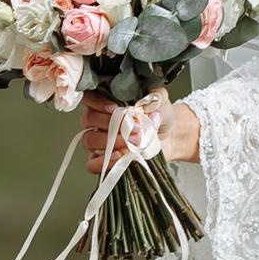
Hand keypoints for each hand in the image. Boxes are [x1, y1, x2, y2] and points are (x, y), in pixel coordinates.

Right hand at [79, 89, 200, 168]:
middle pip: (88, 119)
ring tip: (132, 142)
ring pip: (89, 139)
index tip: (114, 108)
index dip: (96, 102)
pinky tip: (120, 156)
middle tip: (134, 128)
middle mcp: (97, 120)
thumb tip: (147, 102)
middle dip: (112, 124)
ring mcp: (97, 141)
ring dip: (112, 141)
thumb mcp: (161, 99)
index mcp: (106, 101)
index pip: (88, 97)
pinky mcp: (102, 160)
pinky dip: (104, 162)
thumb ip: (155, 96)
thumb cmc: (159, 114)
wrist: (169, 136)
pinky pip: (92, 163)